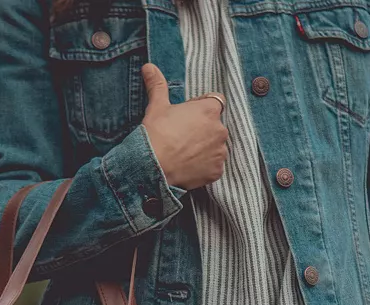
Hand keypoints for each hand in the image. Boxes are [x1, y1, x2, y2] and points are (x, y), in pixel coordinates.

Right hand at [141, 63, 227, 189]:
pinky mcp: (217, 171)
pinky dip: (205, 166)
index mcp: (209, 110)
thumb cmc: (157, 133)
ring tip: (186, 153)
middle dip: (204, 130)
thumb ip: (158, 85)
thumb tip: (149, 67)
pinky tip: (190, 166)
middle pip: (216, 126)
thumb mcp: (157, 106)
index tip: (189, 116)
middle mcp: (220, 130)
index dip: (203, 107)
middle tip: (183, 137)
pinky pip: (214, 166)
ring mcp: (220, 152)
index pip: (216, 102)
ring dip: (206, 148)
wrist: (154, 166)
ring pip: (216, 147)